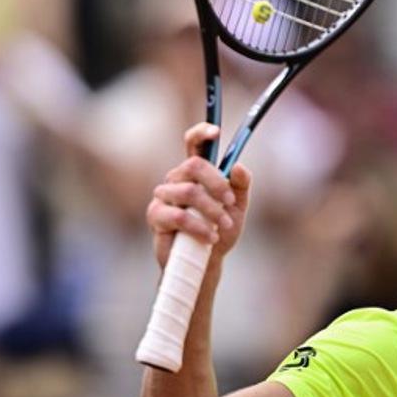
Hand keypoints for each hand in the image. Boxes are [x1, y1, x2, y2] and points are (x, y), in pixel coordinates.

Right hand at [147, 123, 251, 269]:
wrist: (205, 264)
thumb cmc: (219, 233)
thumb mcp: (237, 209)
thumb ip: (240, 187)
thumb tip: (238, 167)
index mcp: (195, 173)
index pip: (193, 144)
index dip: (201, 133)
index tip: (216, 132)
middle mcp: (177, 179)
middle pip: (193, 166)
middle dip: (217, 184)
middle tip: (230, 202)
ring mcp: (164, 196)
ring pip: (189, 191)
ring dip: (212, 210)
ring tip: (223, 226)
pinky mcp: (156, 216)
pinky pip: (180, 216)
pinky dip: (200, 227)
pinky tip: (210, 238)